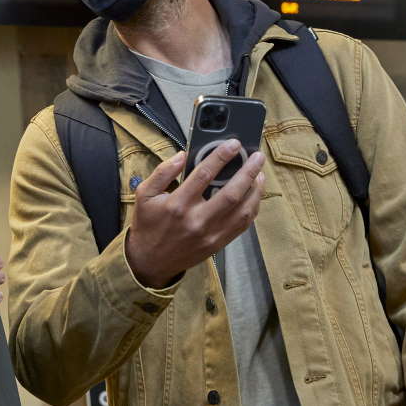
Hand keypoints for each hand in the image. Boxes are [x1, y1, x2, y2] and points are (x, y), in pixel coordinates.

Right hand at [124, 141, 265, 288]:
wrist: (150, 261)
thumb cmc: (148, 224)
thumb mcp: (145, 194)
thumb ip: (163, 172)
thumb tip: (182, 154)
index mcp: (178, 204)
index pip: (205, 174)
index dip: (221, 156)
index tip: (234, 144)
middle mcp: (197, 220)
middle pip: (231, 193)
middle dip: (248, 172)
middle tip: (257, 157)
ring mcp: (210, 234)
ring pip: (242, 211)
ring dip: (255, 191)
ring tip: (260, 174)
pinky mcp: (218, 244)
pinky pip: (242, 226)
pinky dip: (252, 209)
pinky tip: (254, 196)